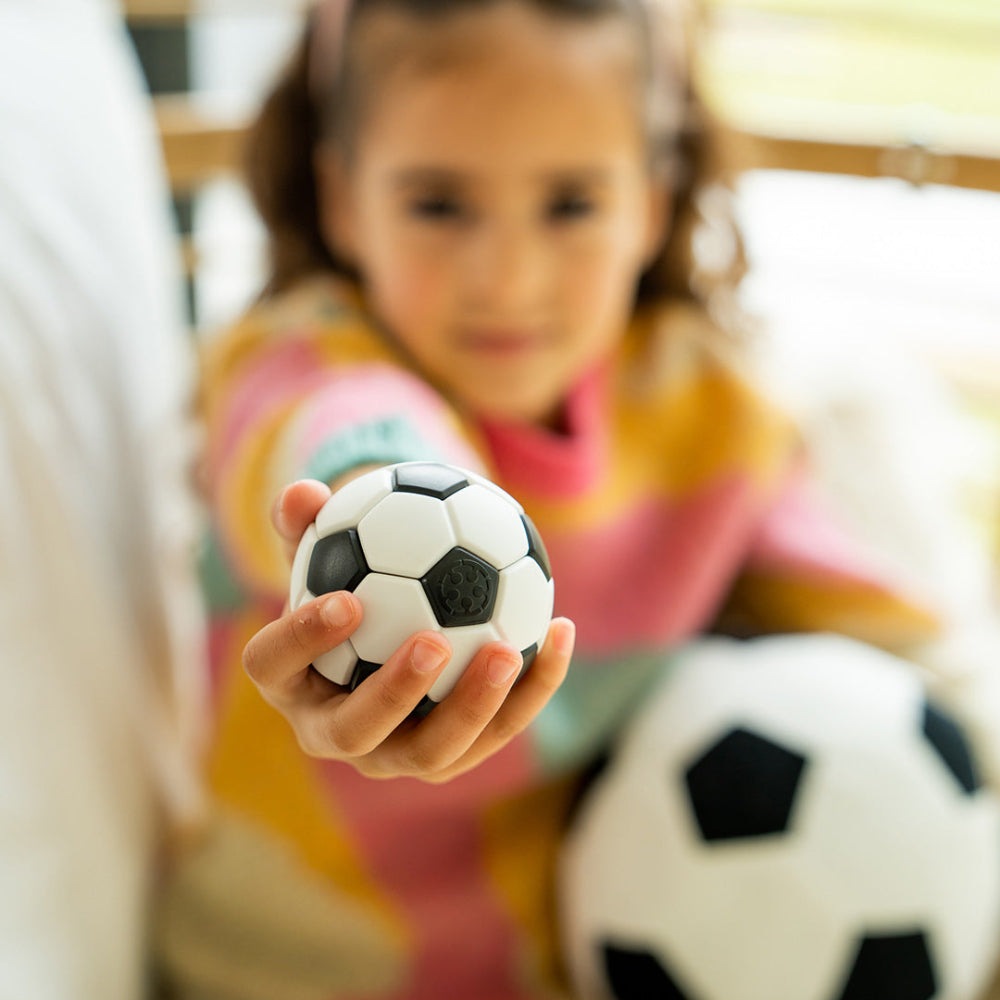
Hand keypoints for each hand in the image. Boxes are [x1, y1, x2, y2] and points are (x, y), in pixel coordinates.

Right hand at [242, 479, 574, 781]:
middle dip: (395, 693)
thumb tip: (302, 491)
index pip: (275, 667)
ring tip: (508, 649)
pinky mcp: (454, 755)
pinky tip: (561, 630)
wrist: (384, 638)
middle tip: (435, 641)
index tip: (347, 598)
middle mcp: (335, 733)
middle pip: (357, 730)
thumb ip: (307, 522)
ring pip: (434, 751)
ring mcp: (395, 755)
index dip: (302, 640)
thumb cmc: (346, 586)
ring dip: (474, 705)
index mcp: (289, 683)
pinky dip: (532, 687)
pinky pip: (497, 730)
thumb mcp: (323, 550)